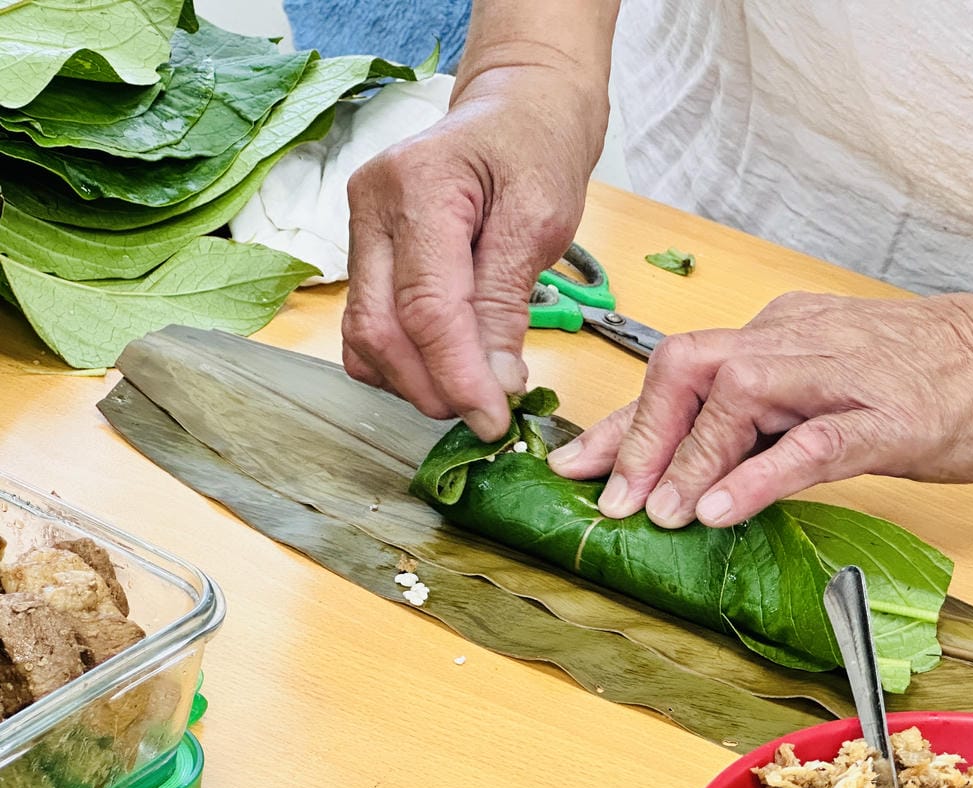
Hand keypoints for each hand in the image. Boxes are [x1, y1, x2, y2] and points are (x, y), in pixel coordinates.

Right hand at [342, 65, 605, 439]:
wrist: (515, 110)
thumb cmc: (535, 150)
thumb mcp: (542, 219)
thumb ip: (507, 301)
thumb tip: (492, 383)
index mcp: (418, 185)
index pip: (426, 307)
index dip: (458, 376)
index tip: (493, 420)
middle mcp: (370, 206)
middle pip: (380, 329)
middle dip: (432, 388)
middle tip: (486, 416)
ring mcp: (359, 229)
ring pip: (363, 337)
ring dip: (414, 382)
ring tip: (472, 392)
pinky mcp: (364, 252)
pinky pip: (366, 327)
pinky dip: (400, 363)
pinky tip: (445, 368)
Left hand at [548, 290, 972, 527]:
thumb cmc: (923, 375)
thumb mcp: (824, 381)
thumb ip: (764, 413)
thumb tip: (698, 460)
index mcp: (775, 331)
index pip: (677, 369)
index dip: (620, 422)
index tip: (575, 464)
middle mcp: (792, 340)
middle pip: (686, 368)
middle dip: (637, 436)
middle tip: (608, 499)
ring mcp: (838, 376)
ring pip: (737, 398)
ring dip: (686, 459)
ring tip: (657, 513)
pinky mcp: (884, 416)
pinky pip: (810, 444)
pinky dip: (758, 476)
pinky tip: (722, 511)